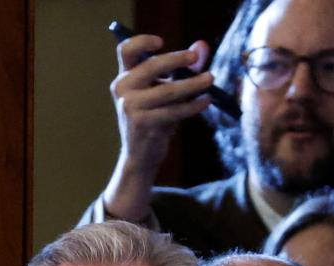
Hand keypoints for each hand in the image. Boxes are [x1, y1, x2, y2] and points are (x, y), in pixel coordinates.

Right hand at [103, 35, 212, 221]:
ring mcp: (130, 108)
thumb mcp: (165, 90)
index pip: (126, 50)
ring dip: (192, 84)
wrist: (141, 156)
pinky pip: (173, 111)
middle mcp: (122, 89)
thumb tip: (203, 45)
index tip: (161, 42)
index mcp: (125, 77)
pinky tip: (206, 101)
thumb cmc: (155, 118)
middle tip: (196, 59)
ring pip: (167, 91)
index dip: (142, 42)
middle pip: (150, 66)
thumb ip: (183, 67)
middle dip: (176, 59)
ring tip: (211, 79)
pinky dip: (192, 105)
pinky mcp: (142, 124)